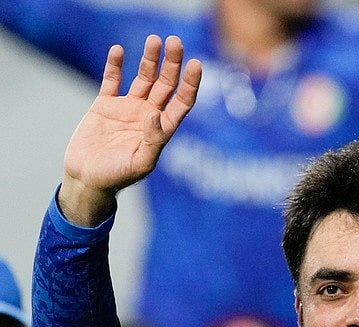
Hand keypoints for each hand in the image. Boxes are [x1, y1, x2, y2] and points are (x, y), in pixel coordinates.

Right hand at [60, 35, 200, 226]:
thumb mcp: (141, 163)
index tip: (196, 64)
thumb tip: (156, 115)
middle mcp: (148, 115)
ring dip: (149, 59)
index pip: (182, 102)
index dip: (191, 84)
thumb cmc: (117, 177)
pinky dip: (115, 65)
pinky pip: (111, 80)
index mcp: (161, 129)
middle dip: (172, 63)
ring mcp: (127, 108)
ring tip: (154, 40)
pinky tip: (119, 50)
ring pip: (143, 78)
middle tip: (175, 42)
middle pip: (166, 84)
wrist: (87, 179)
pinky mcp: (104, 105)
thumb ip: (153, 140)